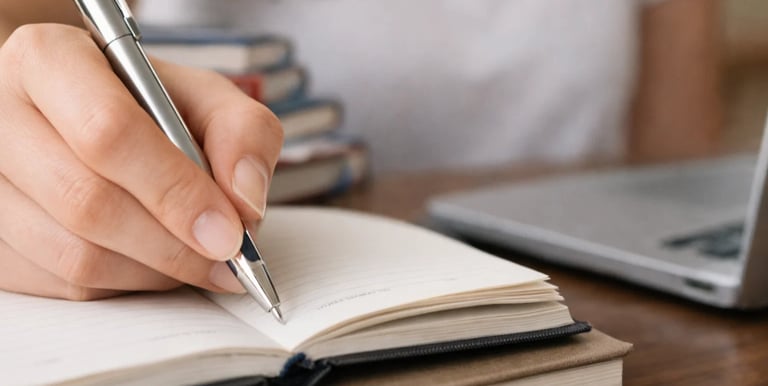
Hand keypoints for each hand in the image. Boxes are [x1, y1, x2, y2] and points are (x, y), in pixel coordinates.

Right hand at [0, 24, 282, 299]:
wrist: (85, 113)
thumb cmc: (144, 104)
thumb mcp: (204, 96)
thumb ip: (241, 133)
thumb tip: (244, 203)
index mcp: (50, 61)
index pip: (109, 134)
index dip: (176, 191)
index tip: (229, 231)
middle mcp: (0, 116)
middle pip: (88, 203)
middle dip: (173, 245)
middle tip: (226, 257)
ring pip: (74, 256)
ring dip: (152, 271)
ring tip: (194, 256)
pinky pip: (63, 286)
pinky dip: (124, 284)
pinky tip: (151, 260)